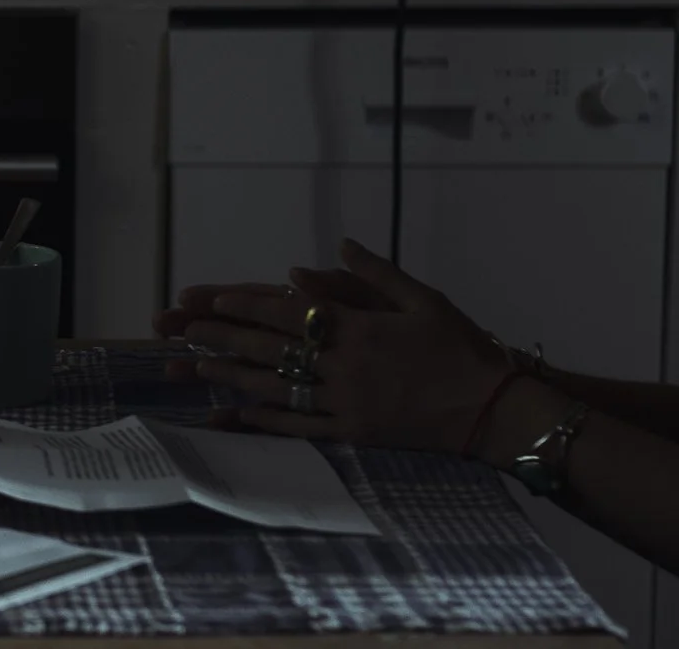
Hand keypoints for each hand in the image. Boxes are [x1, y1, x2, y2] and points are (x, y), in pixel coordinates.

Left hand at [164, 239, 510, 453]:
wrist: (495, 408)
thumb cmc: (462, 348)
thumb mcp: (424, 299)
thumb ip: (376, 273)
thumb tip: (337, 247)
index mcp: (361, 330)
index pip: (290, 314)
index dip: (246, 307)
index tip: (213, 301)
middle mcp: (347, 367)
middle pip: (273, 351)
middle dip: (224, 339)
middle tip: (184, 331)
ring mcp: (348, 403)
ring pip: (278, 389)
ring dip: (234, 377)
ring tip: (198, 367)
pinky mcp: (355, 432)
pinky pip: (301, 426)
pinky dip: (266, 418)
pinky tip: (238, 411)